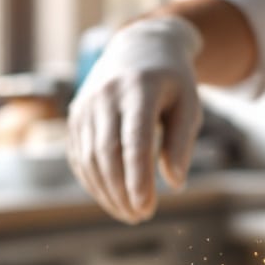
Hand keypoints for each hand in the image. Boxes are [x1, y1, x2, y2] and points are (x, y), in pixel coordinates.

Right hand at [65, 16, 203, 223]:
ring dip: (107, 192)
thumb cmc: (171, 82)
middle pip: (107, 153)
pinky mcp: (75, 116)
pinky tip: (111, 198)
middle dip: (122, 191)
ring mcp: (86, 105)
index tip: (147, 207)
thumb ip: (182, 142)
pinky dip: (93, 182)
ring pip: (90, 158)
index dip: (138, 177)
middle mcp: (106, 95)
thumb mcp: (189, 104)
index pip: (134, 140)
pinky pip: (80, 156)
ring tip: (130, 214)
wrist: (138, 47)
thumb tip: (175, 184)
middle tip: (142, 217)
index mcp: (139, 89)